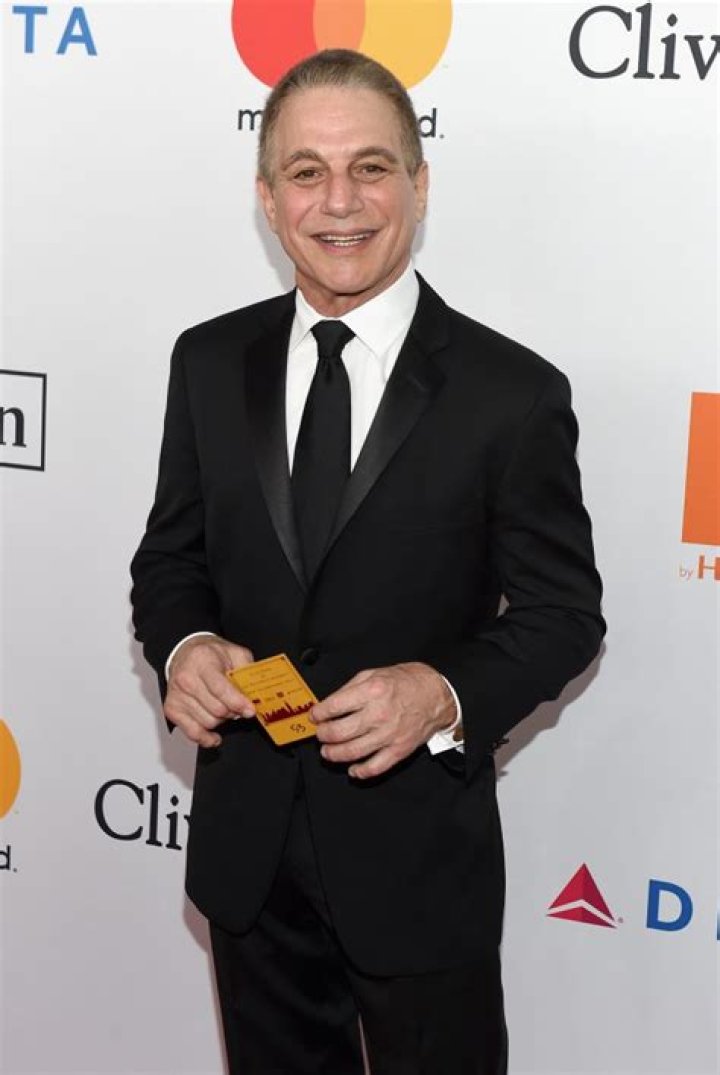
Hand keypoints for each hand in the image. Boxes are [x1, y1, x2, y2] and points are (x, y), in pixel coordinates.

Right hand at [164, 635, 254, 747]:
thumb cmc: (209, 655)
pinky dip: (206, 738)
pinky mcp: (172, 709)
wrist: (184, 654)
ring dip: (221, 720)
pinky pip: (193, 733)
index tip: (250, 710)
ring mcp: (177, 695)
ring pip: (208, 722)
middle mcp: (186, 679)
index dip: (238, 703)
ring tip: (222, 707)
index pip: (221, 689)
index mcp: (202, 661)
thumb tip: (255, 693)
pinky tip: (215, 735)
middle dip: (233, 711)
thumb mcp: (234, 653)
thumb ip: (247, 670)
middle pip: (217, 709)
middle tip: (237, 705)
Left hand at [311, 662, 456, 779]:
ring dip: (333, 754)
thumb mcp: (374, 673)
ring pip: (352, 752)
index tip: (315, 716)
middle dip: (323, 735)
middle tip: (320, 733)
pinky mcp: (399, 749)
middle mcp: (379, 713)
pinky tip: (352, 769)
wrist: (436, 695)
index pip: (333, 707)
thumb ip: (349, 688)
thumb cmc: (406, 682)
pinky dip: (360, 772)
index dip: (318, 714)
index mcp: (371, 691)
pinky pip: (375, 767)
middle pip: (338, 732)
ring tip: (328, 751)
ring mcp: (389, 734)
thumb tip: (328, 704)